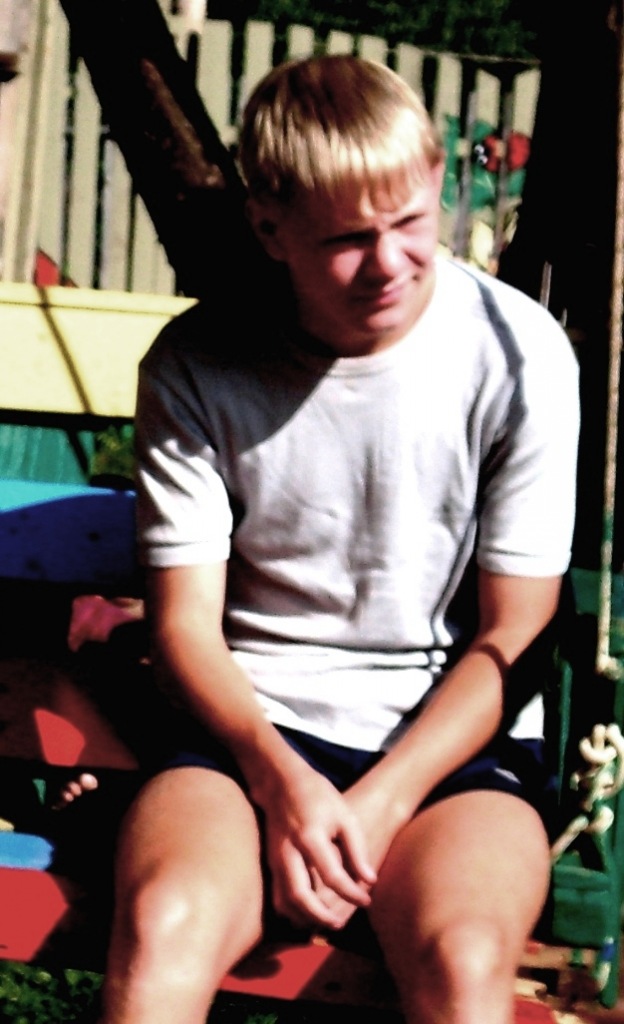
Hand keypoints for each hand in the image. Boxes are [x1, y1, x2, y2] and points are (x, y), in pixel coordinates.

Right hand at [260, 761, 376, 929]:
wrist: (281, 782)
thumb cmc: (318, 796)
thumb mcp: (344, 815)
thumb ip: (357, 849)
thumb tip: (369, 881)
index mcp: (310, 836)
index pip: (332, 876)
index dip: (352, 892)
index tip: (367, 900)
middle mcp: (288, 851)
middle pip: (300, 897)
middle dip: (321, 917)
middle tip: (341, 924)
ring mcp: (274, 859)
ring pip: (284, 902)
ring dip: (304, 919)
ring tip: (326, 923)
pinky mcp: (269, 864)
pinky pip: (277, 896)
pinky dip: (292, 912)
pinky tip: (309, 915)